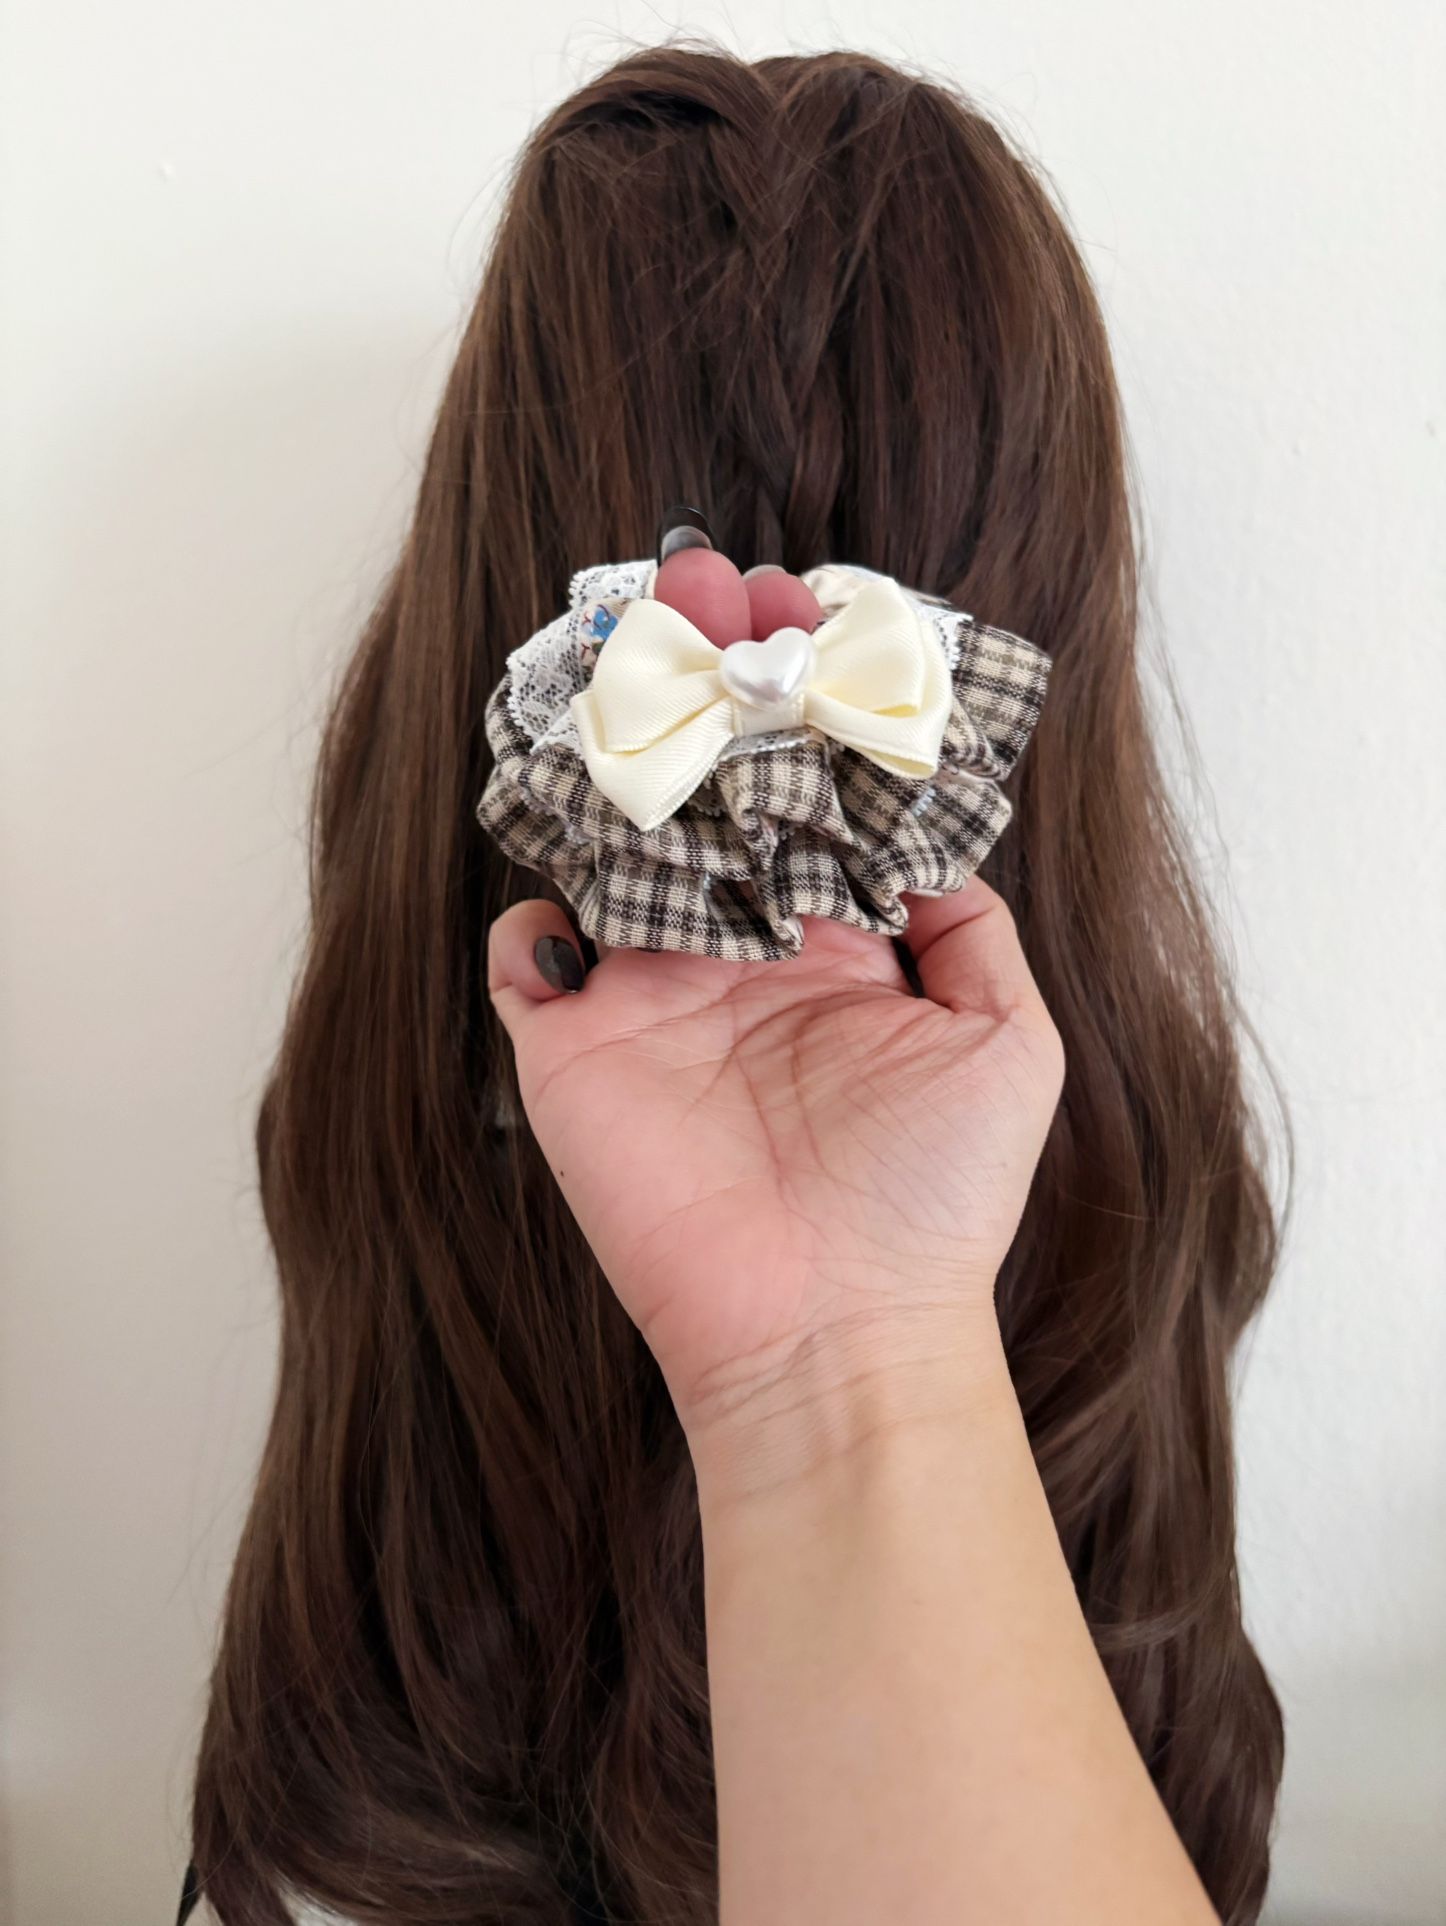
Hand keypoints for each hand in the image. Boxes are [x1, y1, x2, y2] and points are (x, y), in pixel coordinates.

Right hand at [486, 547, 1062, 1487]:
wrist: (837, 1330)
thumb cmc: (933, 1200)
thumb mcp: (1007, 1044)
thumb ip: (974, 928)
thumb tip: (942, 838)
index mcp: (830, 946)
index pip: (799, 796)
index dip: (797, 706)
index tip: (797, 608)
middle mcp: (734, 955)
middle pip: (701, 791)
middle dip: (697, 683)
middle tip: (696, 580)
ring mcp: (648, 998)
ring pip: (612, 843)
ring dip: (613, 745)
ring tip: (622, 645)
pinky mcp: (574, 1051)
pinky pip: (528, 956)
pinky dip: (532, 908)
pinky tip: (568, 859)